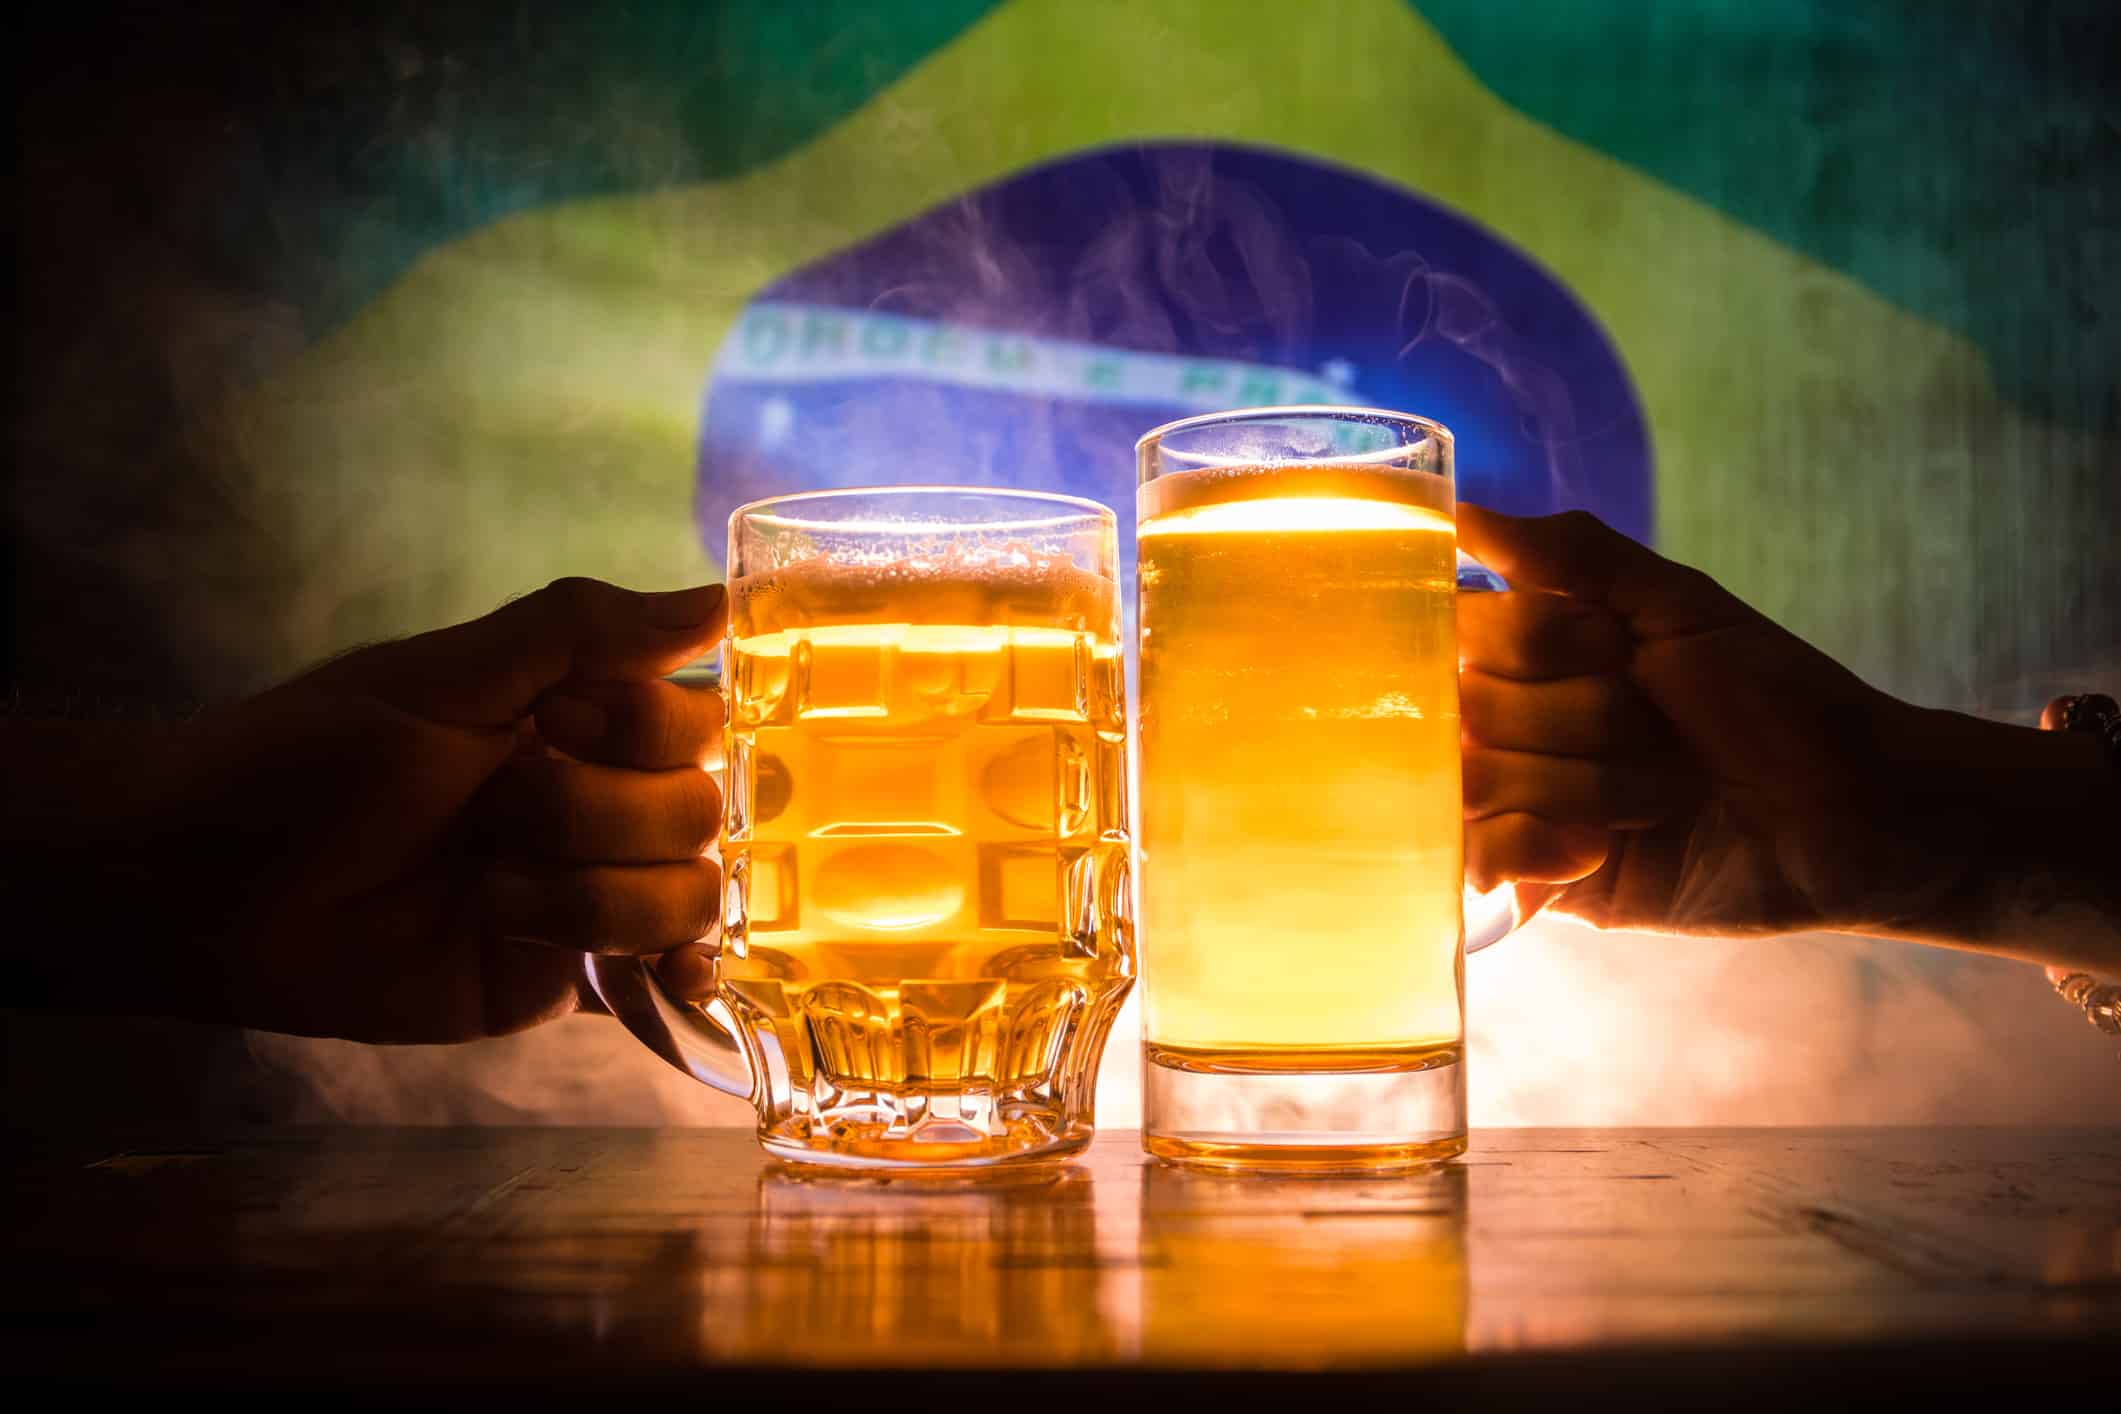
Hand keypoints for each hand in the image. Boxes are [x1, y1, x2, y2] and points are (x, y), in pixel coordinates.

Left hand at [30, 579, 727, 1041]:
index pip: (699, 719)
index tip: (548, 722)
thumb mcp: (443, 676)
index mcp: (576, 723)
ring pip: (687, 894)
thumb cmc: (310, 757)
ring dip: (585, 891)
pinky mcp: (560, 982)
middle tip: (490, 809)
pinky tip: (664, 974)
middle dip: (591, 810)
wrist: (209, 883)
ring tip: (485, 891)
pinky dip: (659, 968)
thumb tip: (719, 600)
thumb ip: (581, 633)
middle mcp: (600, 803)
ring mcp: (587, 894)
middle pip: (700, 809)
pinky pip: (657, 975)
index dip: (641, 726)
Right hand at [1455, 507, 2112, 952]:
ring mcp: (1521, 803)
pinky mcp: (1540, 879)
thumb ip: (1566, 553)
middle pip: (1471, 711)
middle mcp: (1512, 724)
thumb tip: (1460, 509)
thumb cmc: (1775, 696)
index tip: (1618, 650)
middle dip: (1581, 719)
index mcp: (1534, 654)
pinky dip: (1543, 848)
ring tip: (1660, 797)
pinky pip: (1483, 858)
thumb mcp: (1677, 604)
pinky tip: (1600, 849)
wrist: (1853, 812)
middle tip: (1659, 732)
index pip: (1462, 630)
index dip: (1537, 643)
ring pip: (1480, 784)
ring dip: (1587, 786)